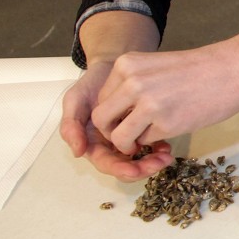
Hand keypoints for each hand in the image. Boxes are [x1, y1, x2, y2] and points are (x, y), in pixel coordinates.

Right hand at [60, 62, 173, 180]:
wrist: (114, 67)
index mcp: (94, 143)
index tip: (137, 171)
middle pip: (128, 165)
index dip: (122, 169)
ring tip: (167, 155)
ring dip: (154, 160)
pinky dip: (160, 145)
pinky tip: (168, 145)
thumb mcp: (75, 100)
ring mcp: (129, 138)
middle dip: (144, 167)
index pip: (109, 163)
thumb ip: (71, 125)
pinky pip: (152, 142)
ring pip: (142, 157)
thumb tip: (78, 152)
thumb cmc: (91, 84)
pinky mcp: (143, 129)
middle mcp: (111, 145)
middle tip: (161, 163)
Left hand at [89, 43, 238, 156]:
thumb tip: (121, 114)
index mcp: (127, 64)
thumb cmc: (203, 69)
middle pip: (101, 119)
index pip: (101, 99)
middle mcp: (131, 82)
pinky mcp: (166, 123)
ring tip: (149, 139)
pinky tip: (170, 134)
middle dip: (114, 133)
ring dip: (130, 144)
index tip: (129, 121)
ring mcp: (147, 103)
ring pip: (118, 137)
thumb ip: (135, 84)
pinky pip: (145, 141)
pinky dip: (154, 143)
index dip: (113, 115)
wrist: (237, 68)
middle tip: (132, 136)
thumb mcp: (158, 67)